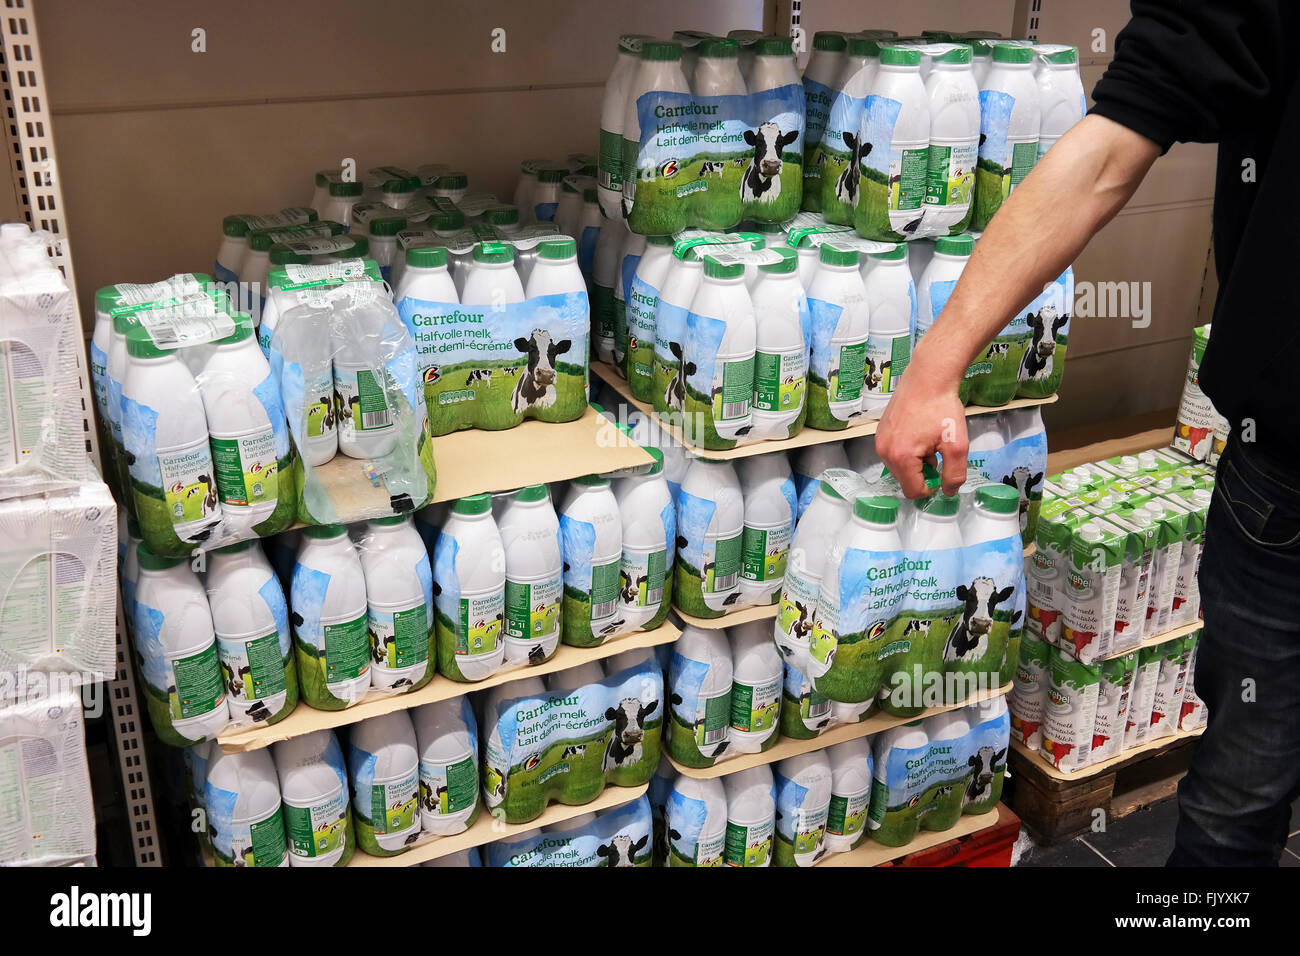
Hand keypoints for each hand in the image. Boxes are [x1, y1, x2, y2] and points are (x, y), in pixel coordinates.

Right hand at [876, 369, 968, 498]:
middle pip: (904, 480)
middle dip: (922, 473)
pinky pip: (893, 453)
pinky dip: (906, 451)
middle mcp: (884, 451)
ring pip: (898, 467)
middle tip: (937, 453)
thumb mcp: (957, 445)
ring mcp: (880, 440)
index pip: (913, 491)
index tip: (942, 472)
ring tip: (929, 443)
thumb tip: (948, 491)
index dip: (931, 488)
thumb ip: (954, 474)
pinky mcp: (880, 431)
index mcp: (901, 456)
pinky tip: (919, 435)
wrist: (928, 377)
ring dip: (914, 463)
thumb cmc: (942, 408)